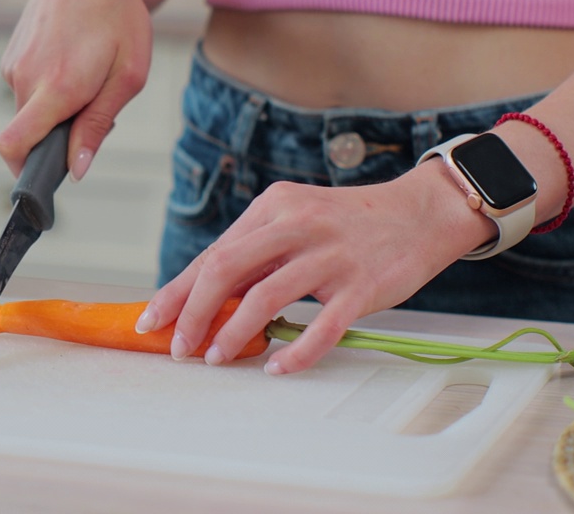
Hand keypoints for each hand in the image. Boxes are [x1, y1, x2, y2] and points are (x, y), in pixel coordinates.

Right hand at [0, 0, 152, 180]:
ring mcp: (13, 65)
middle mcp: (26, 78)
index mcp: (58, 87)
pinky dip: (48, 89)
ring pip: (30, 111)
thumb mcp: (129, 75)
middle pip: (29, 134)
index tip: (43, 180)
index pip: (13, 145)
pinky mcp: (10, 55)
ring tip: (87, 74)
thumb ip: (98, 125)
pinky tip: (72, 58)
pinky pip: (27, 90)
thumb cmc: (119, 16)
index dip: (23, 173)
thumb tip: (76, 169)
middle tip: (94, 106)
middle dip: (57, 136)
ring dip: (56, 109)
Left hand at [138, 166, 488, 373]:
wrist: (420, 211)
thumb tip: (205, 296)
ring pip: (265, 298)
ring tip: (215, 357)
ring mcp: (330, 255)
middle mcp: (297, 225)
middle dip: (193, 313)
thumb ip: (257, 252)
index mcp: (273, 208)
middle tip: (180, 347)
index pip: (213, 253)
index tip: (152, 320)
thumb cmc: (349, 223)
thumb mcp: (296, 219)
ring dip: (232, 333)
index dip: (177, 290)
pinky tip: (277, 366)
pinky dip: (295, 352)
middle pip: (226, 270)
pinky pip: (322, 327)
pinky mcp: (361, 286)